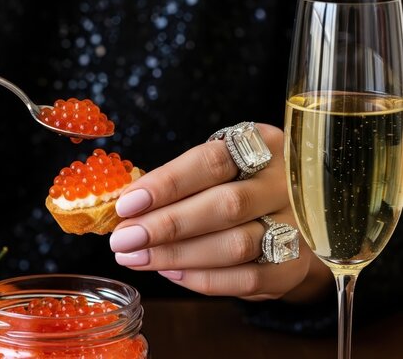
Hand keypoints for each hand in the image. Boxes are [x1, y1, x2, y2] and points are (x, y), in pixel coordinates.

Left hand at [110, 124, 332, 301]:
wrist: (294, 215)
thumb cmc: (238, 184)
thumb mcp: (216, 169)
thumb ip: (178, 184)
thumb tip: (126, 208)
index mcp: (264, 145)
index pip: (211, 162)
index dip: (166, 184)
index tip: (126, 204)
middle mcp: (287, 184)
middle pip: (226, 206)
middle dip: (167, 226)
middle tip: (124, 240)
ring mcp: (299, 226)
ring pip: (236, 245)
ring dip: (177, 255)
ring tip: (137, 257)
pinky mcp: (297, 265)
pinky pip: (247, 279)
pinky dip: (203, 279)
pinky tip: (170, 273)